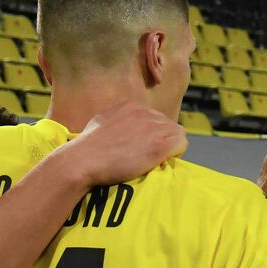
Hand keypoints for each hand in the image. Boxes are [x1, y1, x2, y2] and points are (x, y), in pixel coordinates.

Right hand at [56, 101, 185, 185]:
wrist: (85, 159)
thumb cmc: (87, 146)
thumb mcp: (102, 121)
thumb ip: (118, 121)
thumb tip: (123, 129)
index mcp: (132, 106)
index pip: (155, 117)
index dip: (152, 133)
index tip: (144, 146)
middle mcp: (145, 113)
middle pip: (167, 125)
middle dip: (162, 139)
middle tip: (150, 156)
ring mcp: (153, 128)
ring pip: (177, 133)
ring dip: (170, 147)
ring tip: (156, 160)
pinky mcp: (159, 145)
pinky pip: (181, 144)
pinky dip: (176, 153)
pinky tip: (163, 161)